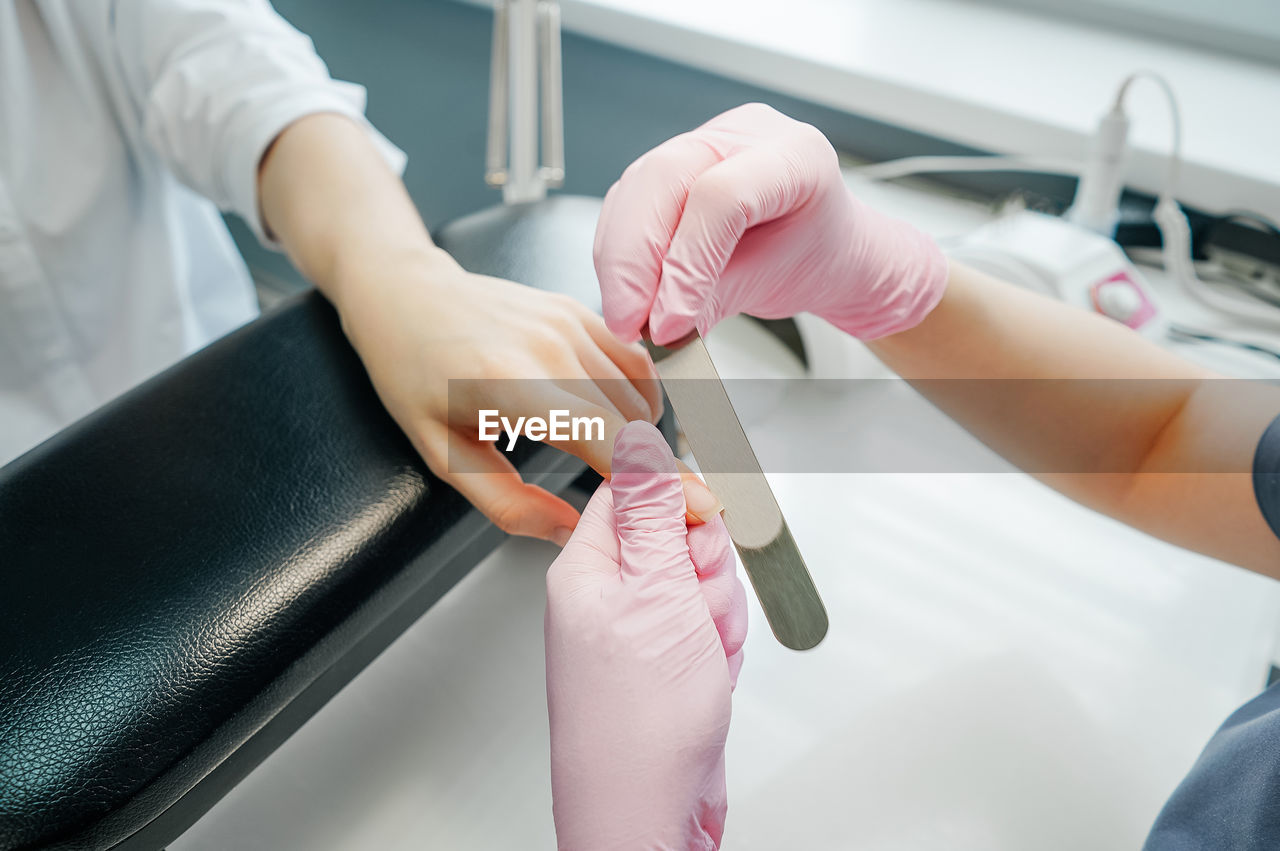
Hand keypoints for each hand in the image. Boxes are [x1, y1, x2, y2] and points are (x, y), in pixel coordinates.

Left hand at [257, 114, 720, 544]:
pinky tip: (620, 421)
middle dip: (650, 471)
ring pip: (638, 396)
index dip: (652, 480)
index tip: (685, 509)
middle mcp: (549, 347)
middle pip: (633, 423)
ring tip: (620, 466)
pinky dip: (639, 399)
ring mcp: (568, 322)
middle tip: (647, 509)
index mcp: (511, 386)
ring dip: (642, 437)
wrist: (405, 293)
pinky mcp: (578, 311)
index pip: (608, 440)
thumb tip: (568, 532)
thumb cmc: (412, 372)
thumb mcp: (441, 455)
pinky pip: (634, 363)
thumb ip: (508, 503)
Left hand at [546, 421, 746, 849]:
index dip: (681, 502)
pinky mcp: (667, 662)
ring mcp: (639, 632)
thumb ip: (652, 511)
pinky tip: (705, 676)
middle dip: (708, 571)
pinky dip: (720, 649)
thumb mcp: (653, 594)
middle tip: (695, 611)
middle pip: (681, 536)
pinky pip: (710, 627)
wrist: (647, 815)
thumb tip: (639, 439)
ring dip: (718, 615)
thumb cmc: (637, 726)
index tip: (703, 528)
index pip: (636, 491)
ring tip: (699, 654)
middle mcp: (609, 596)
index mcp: (588, 568)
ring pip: (704, 583)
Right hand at [593, 102, 947, 344]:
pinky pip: (629, 200)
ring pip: (636, 188)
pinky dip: (619, 252)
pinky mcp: (672, 163)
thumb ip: (715, 299)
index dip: (686, 263)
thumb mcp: (775, 283)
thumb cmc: (815, 256)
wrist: (825, 247)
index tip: (668, 322)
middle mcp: (746, 134)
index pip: (721, 197)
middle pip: (664, 179)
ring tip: (625, 316)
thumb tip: (658, 324)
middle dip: (634, 261)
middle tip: (627, 321)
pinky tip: (625, 291)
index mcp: (794, 154)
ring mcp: (705, 141)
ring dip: (619, 260)